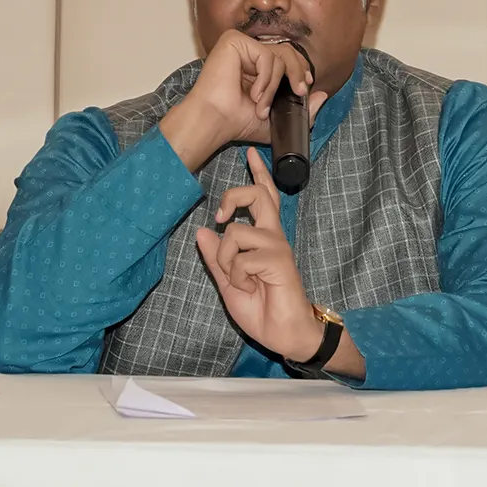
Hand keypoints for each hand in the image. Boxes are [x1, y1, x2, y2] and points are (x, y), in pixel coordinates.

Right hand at [160, 30, 329, 170]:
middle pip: (288, 51)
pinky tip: (254, 95)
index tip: (305, 87)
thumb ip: (302, 109)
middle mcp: (249, 53)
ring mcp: (241, 46)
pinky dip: (266, 78)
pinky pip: (266, 55)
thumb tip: (323, 94)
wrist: (216, 122)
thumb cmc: (238, 122)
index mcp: (257, 67)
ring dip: (275, 86)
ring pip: (279, 56)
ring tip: (262, 105)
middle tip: (299, 93)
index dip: (300, 69)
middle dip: (298, 73)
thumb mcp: (277, 118)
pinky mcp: (233, 41)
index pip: (287, 57)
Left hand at [196, 148, 324, 361]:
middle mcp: (274, 237)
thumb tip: (202, 232)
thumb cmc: (262, 309)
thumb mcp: (229, 282)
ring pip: (236, 232)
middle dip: (233, 198)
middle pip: (257, 197)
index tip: (250, 154)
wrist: (285, 333)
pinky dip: (237, 277)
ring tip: (239, 280)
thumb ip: (216, 258)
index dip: (258, 175)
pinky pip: (240, 258)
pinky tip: (251, 288)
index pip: (264, 199)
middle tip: (221, 216)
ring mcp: (277, 247)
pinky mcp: (278, 260)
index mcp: (264, 239)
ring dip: (226, 259)